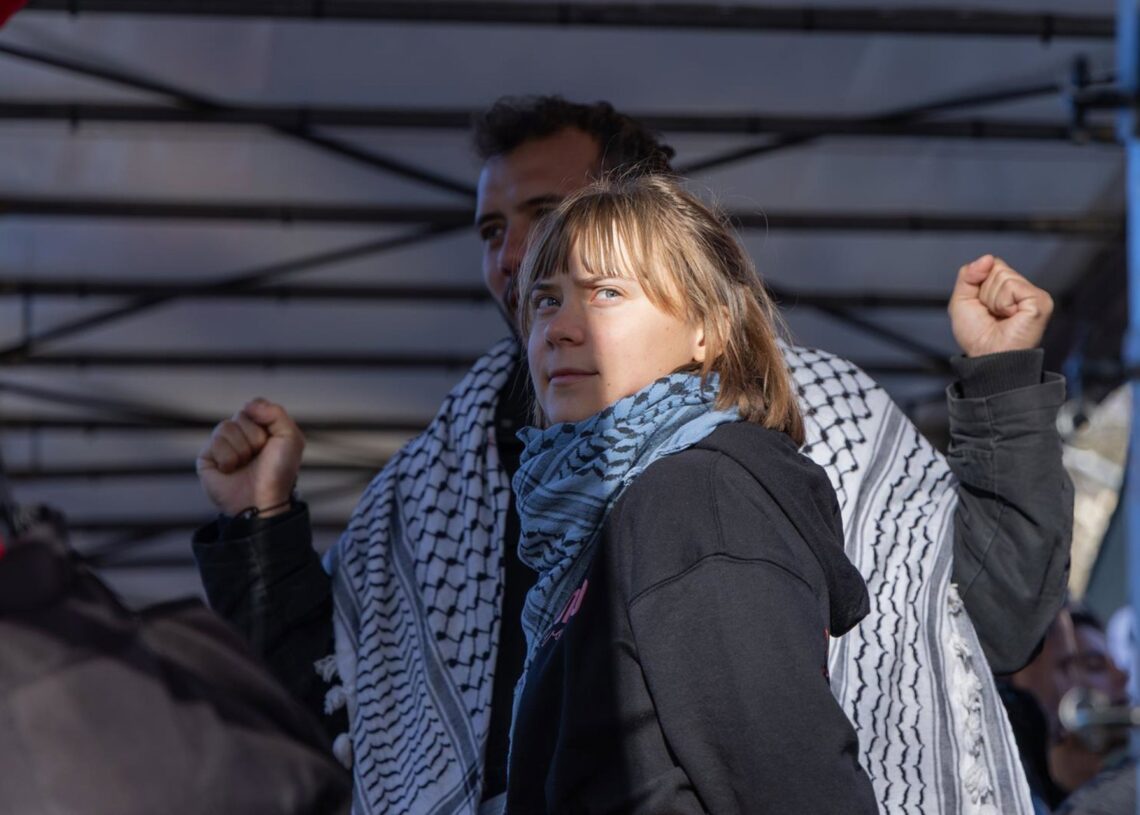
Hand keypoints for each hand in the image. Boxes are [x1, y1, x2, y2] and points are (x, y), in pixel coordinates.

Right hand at [196, 398, 303, 516]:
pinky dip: (228, 458)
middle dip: (254, 437)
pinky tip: (231, 470)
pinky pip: (214, 442)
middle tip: (257, 457)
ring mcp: (222, 445)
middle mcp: (240, 435)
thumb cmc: (278, 472)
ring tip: (244, 465)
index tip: (270, 441)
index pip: (254, 406)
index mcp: (260, 428)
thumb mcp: (290, 438)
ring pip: (226, 427)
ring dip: (241, 449)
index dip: (264, 421)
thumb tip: (248, 405)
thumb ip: (276, 413)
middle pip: (241, 415)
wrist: (262, 500)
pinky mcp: (206, 457)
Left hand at [949, 254, 1053, 356]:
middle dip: (984, 293)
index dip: (978, 284)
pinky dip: (1003, 302)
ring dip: (993, 299)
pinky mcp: (1040, 301)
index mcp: (1008, 290)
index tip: (982, 306)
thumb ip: (968, 275)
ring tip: (1000, 317)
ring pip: (1003, 276)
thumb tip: (987, 258)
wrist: (986, 358)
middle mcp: (1023, 290)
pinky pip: (1012, 286)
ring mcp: (1034, 295)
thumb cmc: (977, 337)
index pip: (992, 265)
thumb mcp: (962, 301)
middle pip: (997, 268)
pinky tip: (1009, 316)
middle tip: (991, 314)